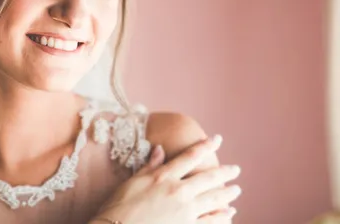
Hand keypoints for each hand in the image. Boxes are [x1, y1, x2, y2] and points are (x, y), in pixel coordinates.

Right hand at [91, 136, 240, 223]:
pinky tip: (229, 212)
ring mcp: (185, 211)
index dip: (205, 146)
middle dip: (224, 172)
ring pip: (213, 199)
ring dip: (227, 193)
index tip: (217, 139)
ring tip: (236, 190)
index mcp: (163, 177)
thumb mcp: (133, 181)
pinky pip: (210, 221)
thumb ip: (150, 166)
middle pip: (208, 178)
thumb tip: (159, 149)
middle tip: (236, 169)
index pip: (189, 157)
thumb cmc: (120, 206)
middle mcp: (178, 191)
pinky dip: (222, 216)